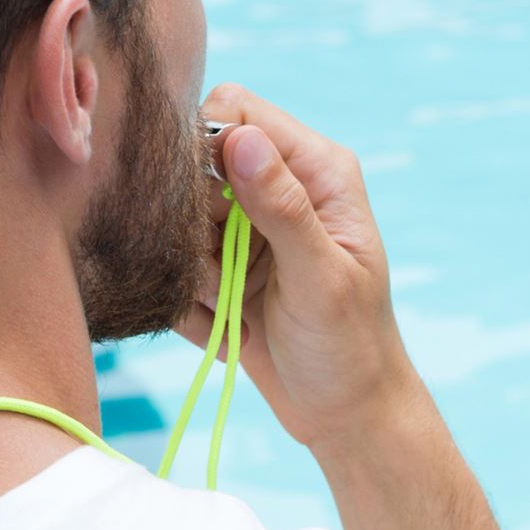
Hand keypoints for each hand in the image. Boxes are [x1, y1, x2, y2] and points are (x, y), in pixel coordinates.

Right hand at [177, 85, 424, 456]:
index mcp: (318, 172)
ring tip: (231, 308)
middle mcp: (281, 190)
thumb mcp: (320, 279)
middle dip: (193, 222)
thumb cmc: (352, 348)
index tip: (205, 206)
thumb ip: (282, 209)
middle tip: (222, 275)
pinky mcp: (226, 270)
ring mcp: (250, 231)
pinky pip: (177, 268)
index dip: (205, 146)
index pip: (237, 112)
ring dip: (192, 270)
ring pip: (178, 219)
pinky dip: (192, 305)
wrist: (348, 417)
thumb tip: (242, 140)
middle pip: (196, 166)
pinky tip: (231, 332)